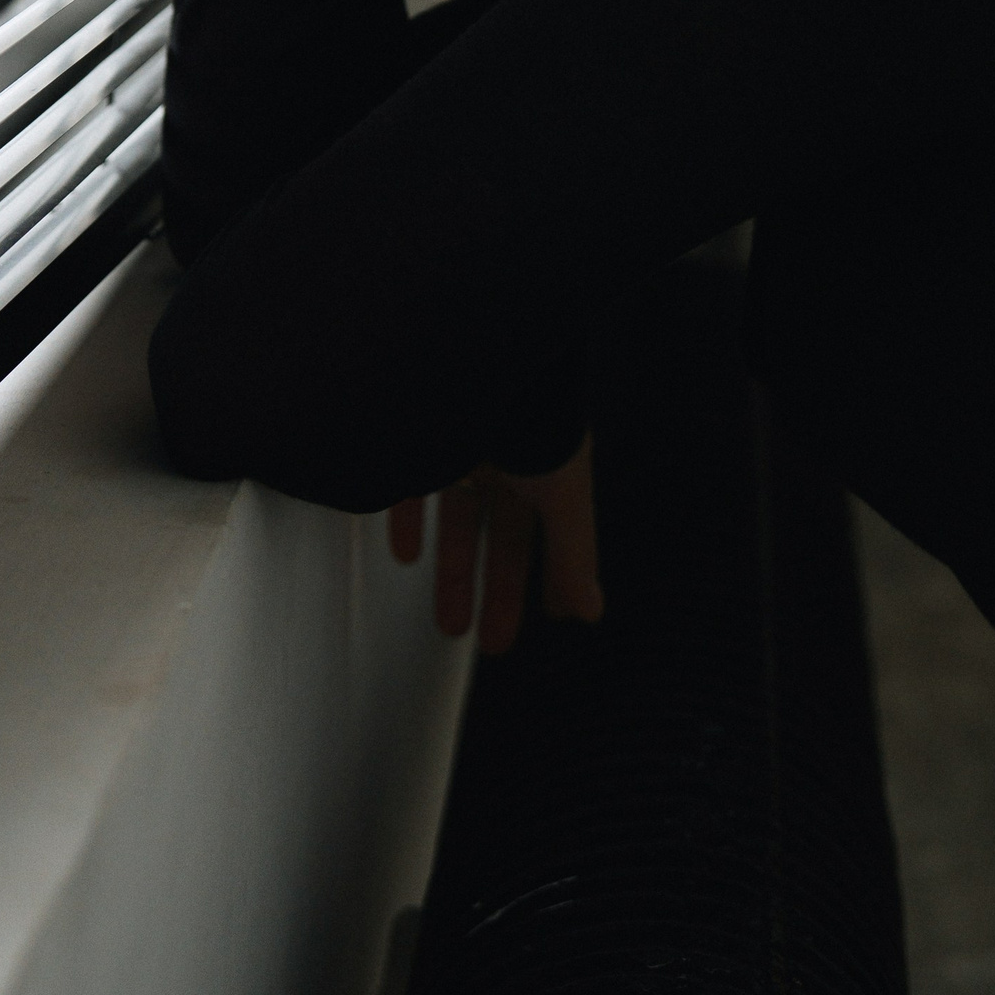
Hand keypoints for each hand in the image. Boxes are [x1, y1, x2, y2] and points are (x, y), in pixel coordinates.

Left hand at [387, 434, 603, 656]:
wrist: (474, 351)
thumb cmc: (530, 415)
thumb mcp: (561, 494)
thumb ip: (574, 555)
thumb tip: (591, 614)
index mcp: (544, 467)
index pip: (548, 534)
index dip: (547, 578)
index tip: (544, 618)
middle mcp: (504, 456)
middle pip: (502, 536)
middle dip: (497, 590)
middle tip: (492, 643)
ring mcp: (458, 445)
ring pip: (457, 519)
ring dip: (453, 573)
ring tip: (449, 624)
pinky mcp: (414, 436)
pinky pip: (407, 485)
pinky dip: (408, 523)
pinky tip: (404, 555)